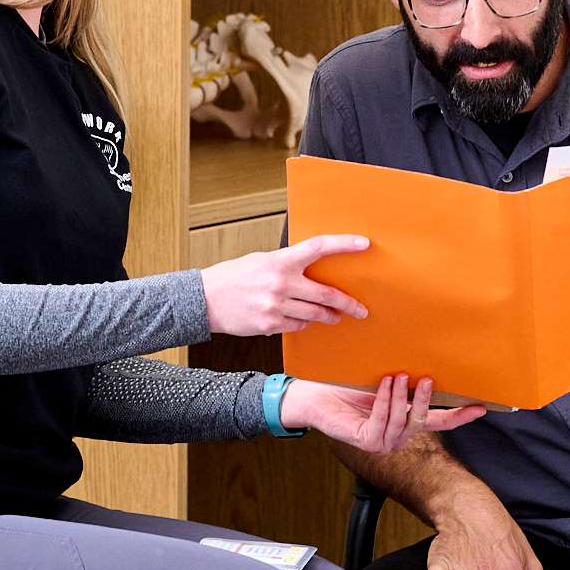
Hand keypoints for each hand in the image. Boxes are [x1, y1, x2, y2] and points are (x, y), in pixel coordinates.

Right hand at [202, 234, 369, 336]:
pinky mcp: (270, 324)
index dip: (343, 244)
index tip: (364, 244)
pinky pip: (297, 325)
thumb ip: (287, 265)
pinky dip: (302, 322)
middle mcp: (281, 283)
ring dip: (327, 316)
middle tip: (360, 309)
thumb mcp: (261, 261)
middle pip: (326, 295)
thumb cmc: (234, 277)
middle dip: (347, 304)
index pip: (318, 247)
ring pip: (314, 314)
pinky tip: (295, 317)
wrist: (205, 299)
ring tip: (333, 316)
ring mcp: (276, 306)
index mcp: (280, 261)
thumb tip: (313, 271)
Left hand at [281, 373, 486, 453]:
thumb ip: (404, 374)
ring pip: (403, 423)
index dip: (461, 415)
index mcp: (404, 419)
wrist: (313, 393)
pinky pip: (381, 424)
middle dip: (425, 399)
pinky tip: (384, 385)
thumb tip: (427, 354)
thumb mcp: (382, 376)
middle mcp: (396, 434)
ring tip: (399, 375)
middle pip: (423, 421)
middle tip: (426, 378)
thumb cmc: (345, 383)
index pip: (439, 421)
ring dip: (402, 399)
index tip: (483, 406)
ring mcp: (381, 441)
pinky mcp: (365, 441)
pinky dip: (385, 403)